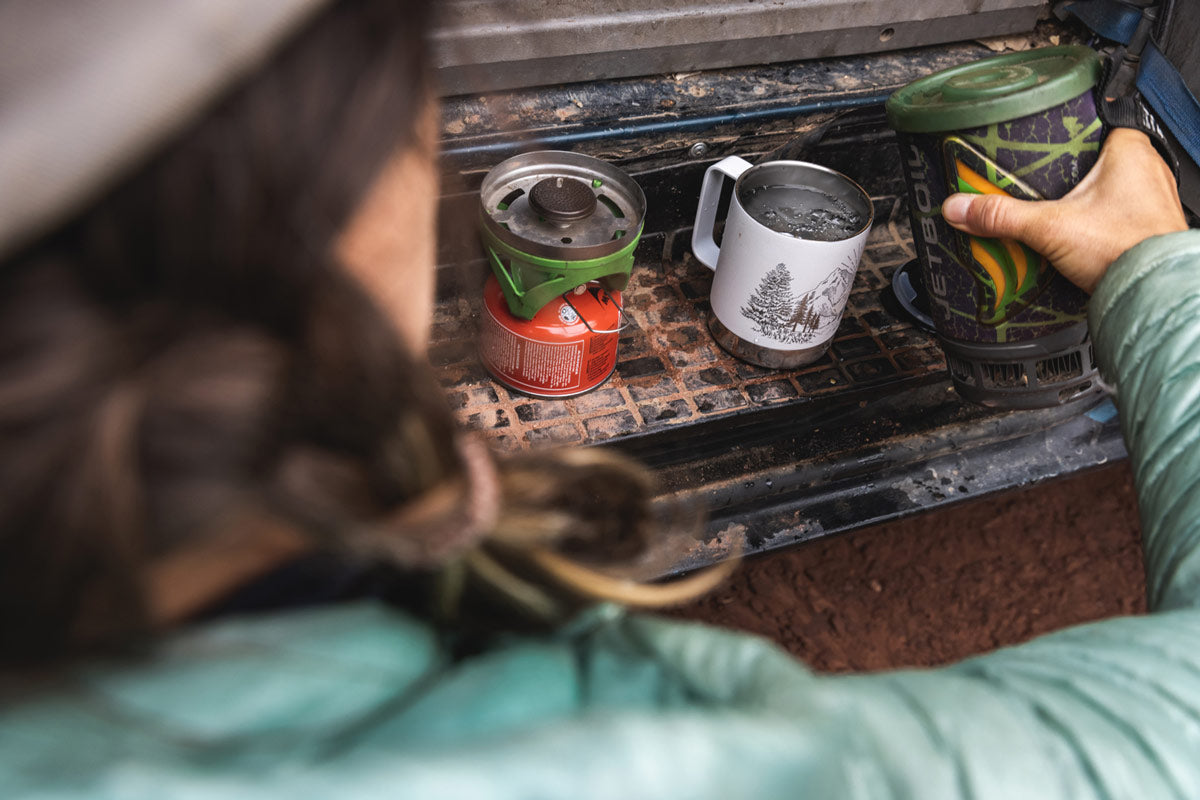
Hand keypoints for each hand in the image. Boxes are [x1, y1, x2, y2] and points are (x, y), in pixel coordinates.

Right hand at [941, 128, 1187, 293]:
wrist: (1154, 291)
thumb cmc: (1128, 248)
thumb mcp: (1050, 227)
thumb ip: (1002, 216)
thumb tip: (963, 207)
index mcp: (1130, 149)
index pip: (1091, 125)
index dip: (1062, 136)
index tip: (1040, 149)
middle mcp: (1148, 169)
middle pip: (1093, 160)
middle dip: (1065, 175)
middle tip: (1037, 186)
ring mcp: (1152, 199)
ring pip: (1106, 189)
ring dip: (1081, 201)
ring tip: (1053, 213)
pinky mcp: (1148, 227)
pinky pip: (1116, 215)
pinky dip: (1095, 223)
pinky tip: (1076, 236)